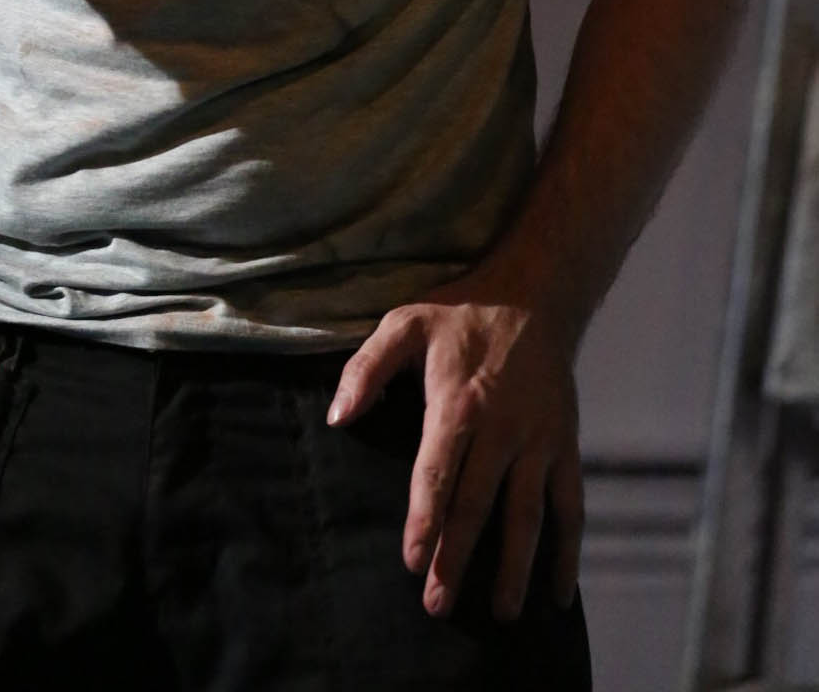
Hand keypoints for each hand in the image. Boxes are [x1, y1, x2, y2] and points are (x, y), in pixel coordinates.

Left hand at [326, 279, 582, 621]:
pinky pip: (570, 506)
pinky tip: (558, 592)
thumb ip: (366, 368)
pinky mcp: (565, 446)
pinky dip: (567, 551)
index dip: (425, 518)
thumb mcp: (403, 322)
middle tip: (438, 604)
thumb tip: (337, 416)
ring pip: (528, 514)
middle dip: (457, 557)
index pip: (438, 472)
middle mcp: (502, 429)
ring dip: (515, 566)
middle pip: (478, 503)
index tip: (411, 560)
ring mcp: (538, 441)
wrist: (535, 294)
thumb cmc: (459, 313)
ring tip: (502, 613)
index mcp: (457, 402)